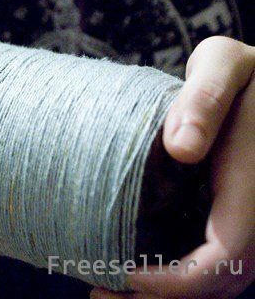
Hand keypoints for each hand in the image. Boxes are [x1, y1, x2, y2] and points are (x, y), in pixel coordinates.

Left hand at [92, 36, 254, 297]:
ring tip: (109, 291)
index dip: (177, 280)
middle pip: (222, 281)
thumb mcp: (224, 65)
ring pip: (222, 279)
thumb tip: (181, 148)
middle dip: (163, 297)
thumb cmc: (242, 71)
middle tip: (101, 293)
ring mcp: (252, 218)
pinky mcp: (238, 216)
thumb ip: (206, 97)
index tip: (126, 274)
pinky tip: (138, 270)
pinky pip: (217, 261)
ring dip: (169, 295)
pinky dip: (180, 277)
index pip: (225, 256)